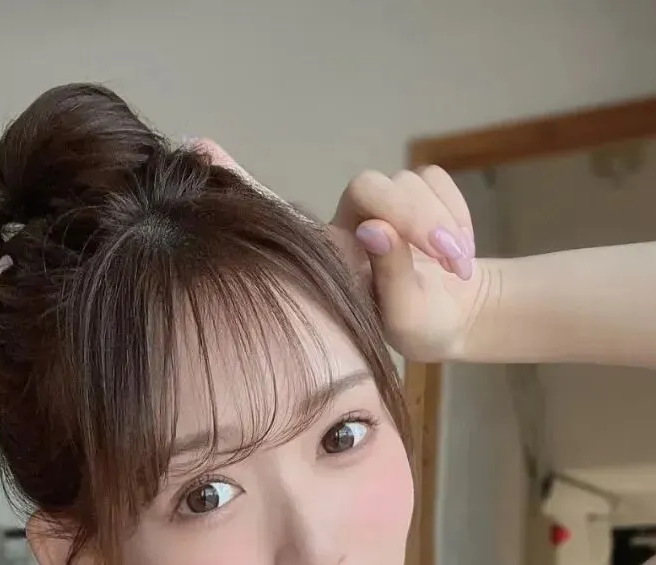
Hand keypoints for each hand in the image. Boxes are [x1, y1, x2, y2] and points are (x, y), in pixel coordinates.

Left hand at [190, 141, 489, 362]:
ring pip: (410, 184)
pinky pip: (436, 181)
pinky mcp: (413, 189)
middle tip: (448, 256)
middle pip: (371, 187)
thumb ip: (392, 273)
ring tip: (455, 268)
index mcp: (325, 254)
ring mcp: (377, 204)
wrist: (451, 317)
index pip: (275, 208)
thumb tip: (376, 228)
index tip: (199, 149)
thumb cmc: (417, 325)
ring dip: (442, 225)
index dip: (237, 176)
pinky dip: (456, 216)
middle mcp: (344, 222)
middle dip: (417, 218)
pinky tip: (456, 253)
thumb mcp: (405, 316)